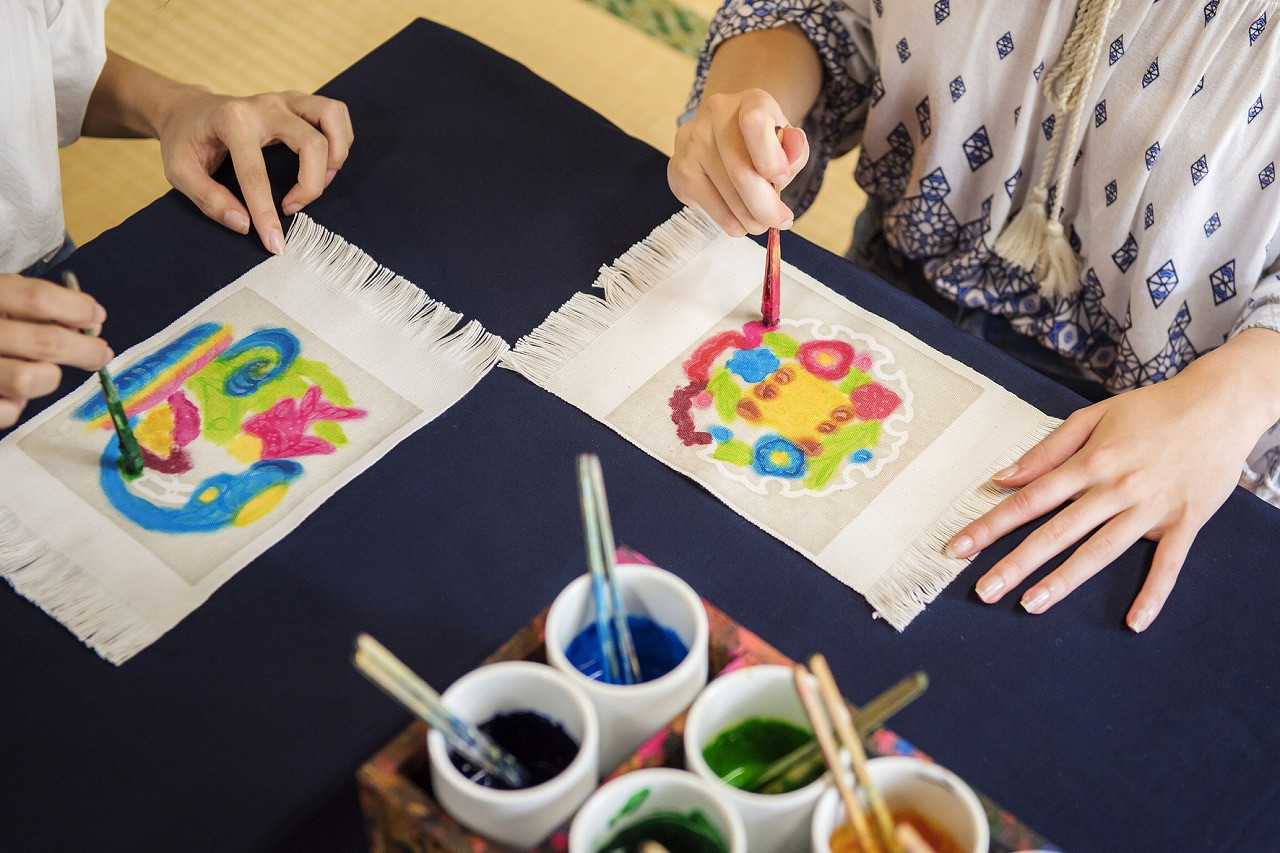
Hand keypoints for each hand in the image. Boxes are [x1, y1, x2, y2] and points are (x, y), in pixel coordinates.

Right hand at [0, 275, 111, 427]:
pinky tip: (10, 393)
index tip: (96, 317)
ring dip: (48, 377)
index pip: (38, 297)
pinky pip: (7, 411)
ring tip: (44, 372)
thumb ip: (36, 305)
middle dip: (85, 351)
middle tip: (101, 354)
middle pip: (47, 342)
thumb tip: (90, 324)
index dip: (77, 308)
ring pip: (31, 378)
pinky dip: (16, 405)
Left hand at [156, 89, 353, 253]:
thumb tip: (244, 225)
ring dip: (337, 155)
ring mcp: (284, 99)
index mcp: (231, 121)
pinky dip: (341, 139)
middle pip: (312, 142)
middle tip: (292, 206)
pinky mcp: (297, 102)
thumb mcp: (179, 173)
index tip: (276, 245)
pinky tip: (324, 161)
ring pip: (332, 116)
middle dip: (312, 184)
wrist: (188, 109)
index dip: (266, 214)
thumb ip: (208, 200)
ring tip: (320, 179)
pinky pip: (336, 113)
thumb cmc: (184, 141)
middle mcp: (264, 106)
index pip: (256, 173)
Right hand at [668, 89, 807, 236]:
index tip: (782, 180)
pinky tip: (741, 222)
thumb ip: (795, 150)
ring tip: (761, 223)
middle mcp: (716, 114)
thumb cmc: (761, 144)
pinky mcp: (679, 168)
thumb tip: (794, 145)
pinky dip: (731, 223)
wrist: (723, 138)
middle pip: (741, 171)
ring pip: (727, 195)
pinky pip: (710, 207)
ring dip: (751, 220)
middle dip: (766, 207)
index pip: (755, 122)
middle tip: (780, 221)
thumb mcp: (787, 144)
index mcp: (751, 101)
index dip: (771, 159)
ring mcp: (692, 141)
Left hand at [947, 334, 1279, 631]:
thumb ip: (1046, 451)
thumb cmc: (1151, 409)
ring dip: (1065, 581)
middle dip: (1016, 563)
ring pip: (1100, 551)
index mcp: (1089, 463)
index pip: (1028, 500)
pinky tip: (1135, 621)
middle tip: (983, 590)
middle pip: (1057, 532)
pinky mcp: (1184, 522)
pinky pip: (1169, 564)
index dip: (991, 525)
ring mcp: (1150, 508)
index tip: (958, 546)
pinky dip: (1153, 593)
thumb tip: (1002, 478)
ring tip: (1030, 604)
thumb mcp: (1093, 417)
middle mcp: (1114, 488)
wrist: (1220, 403)